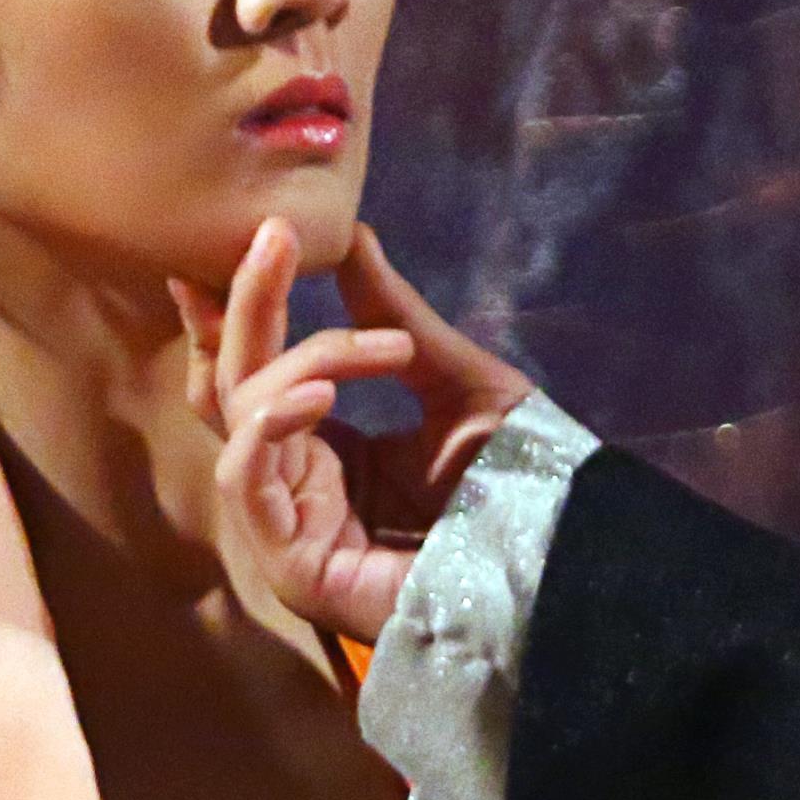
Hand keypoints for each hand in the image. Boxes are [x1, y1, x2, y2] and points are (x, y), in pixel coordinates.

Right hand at [189, 222, 541, 657]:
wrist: (567, 560)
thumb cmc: (523, 482)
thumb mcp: (454, 381)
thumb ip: (393, 316)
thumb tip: (352, 233)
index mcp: (331, 455)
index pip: (254, 380)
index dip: (236, 314)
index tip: (237, 243)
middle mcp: (299, 491)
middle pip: (232, 390)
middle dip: (249, 309)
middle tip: (273, 238)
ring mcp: (289, 532)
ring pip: (239, 420)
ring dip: (293, 362)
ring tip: (373, 353)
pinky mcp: (292, 566)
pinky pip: (244, 478)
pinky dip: (270, 423)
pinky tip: (319, 392)